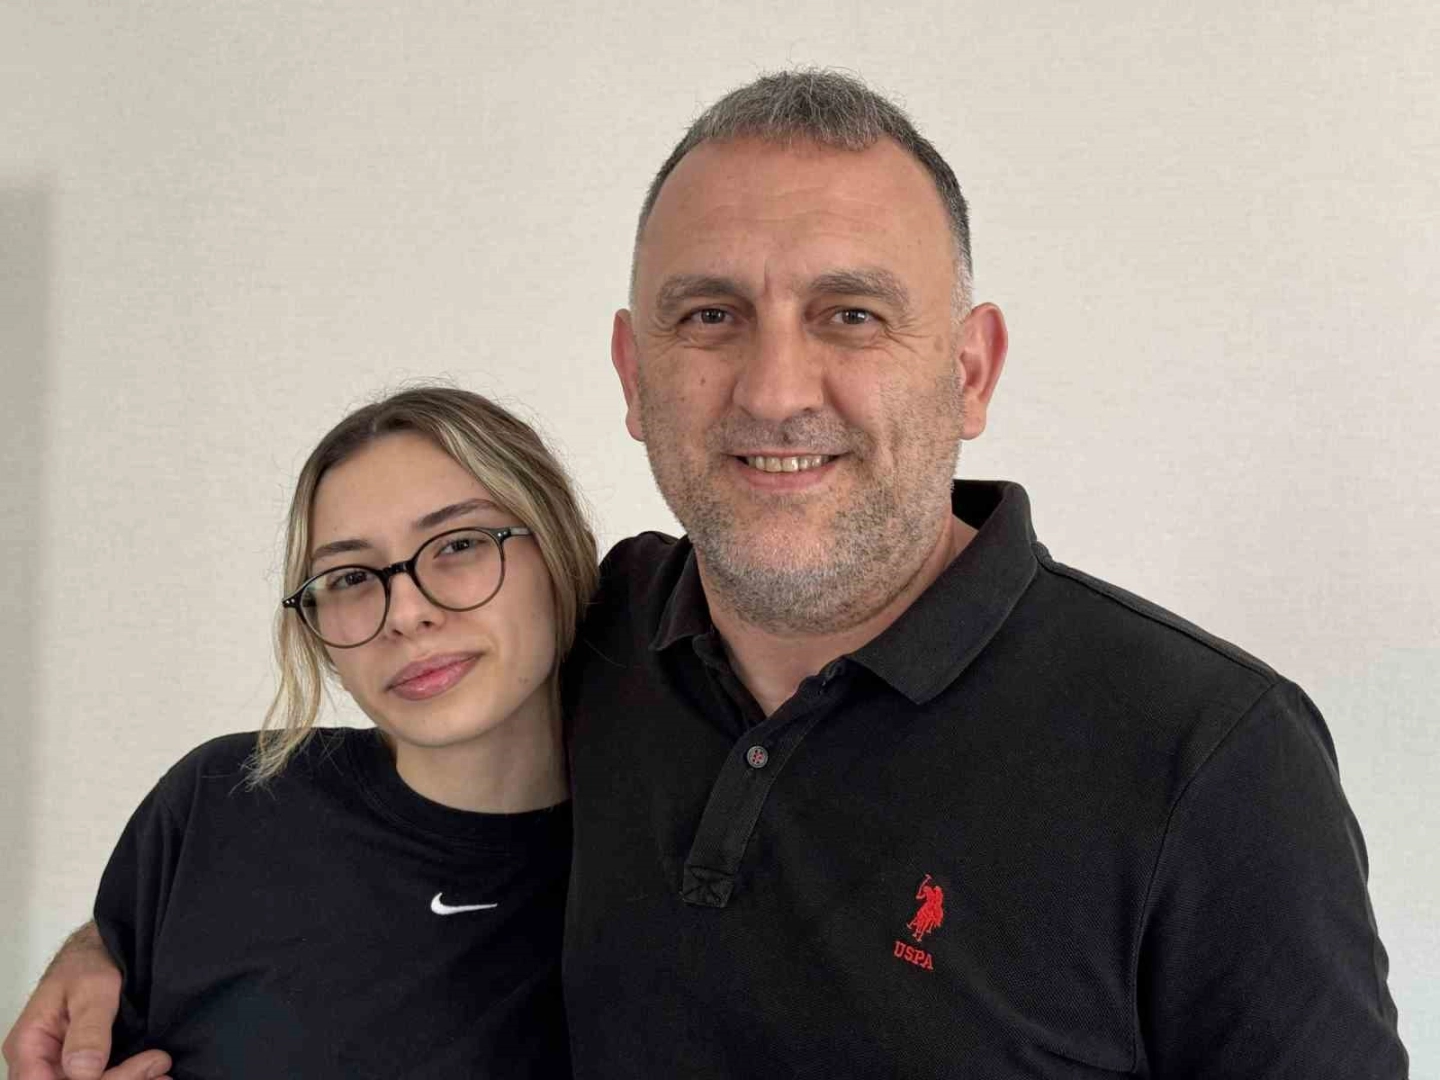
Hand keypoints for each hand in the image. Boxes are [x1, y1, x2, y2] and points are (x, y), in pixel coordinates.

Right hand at [2, 923, 169, 1079]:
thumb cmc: (88, 961)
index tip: (126, 1072)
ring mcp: (62, 1066)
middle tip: (158, 1063)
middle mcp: (40, 1062)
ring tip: (163, 1070)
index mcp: (28, 1045)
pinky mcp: (84, 1065)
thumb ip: (88, 1029)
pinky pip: (103, 1078)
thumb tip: (82, 1072)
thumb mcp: (92, 988)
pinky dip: (130, 1077)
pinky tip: (155, 1073)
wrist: (104, 948)